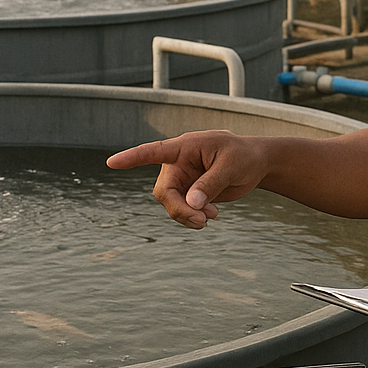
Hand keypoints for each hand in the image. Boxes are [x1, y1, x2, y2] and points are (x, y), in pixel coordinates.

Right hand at [107, 131, 268, 228]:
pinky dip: (193, 217)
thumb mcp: (230, 167)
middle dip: (178, 209)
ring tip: (212, 217)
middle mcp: (178, 163)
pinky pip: (181, 210)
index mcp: (185, 147)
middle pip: (164, 191)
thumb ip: (209, 184)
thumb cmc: (244, 156)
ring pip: (171, 204)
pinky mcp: (189, 193)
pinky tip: (212, 216)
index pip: (153, 151)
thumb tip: (191, 204)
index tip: (112, 163)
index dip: (132, 158)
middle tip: (202, 221)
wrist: (256, 165)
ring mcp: (182, 179)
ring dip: (187, 216)